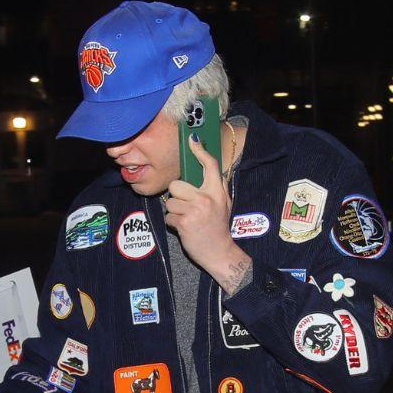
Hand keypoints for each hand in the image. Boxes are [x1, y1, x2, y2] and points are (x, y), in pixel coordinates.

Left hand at [164, 134, 250, 293]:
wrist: (219, 253)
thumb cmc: (218, 227)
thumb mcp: (223, 203)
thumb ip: (216, 186)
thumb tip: (209, 167)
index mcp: (217, 192)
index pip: (209, 166)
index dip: (200, 151)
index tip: (192, 140)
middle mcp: (206, 199)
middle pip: (176, 185)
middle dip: (177, 196)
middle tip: (187, 206)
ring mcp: (195, 211)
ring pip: (169, 202)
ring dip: (174, 211)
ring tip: (187, 219)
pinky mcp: (184, 224)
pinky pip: (168, 217)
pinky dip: (173, 223)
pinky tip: (184, 228)